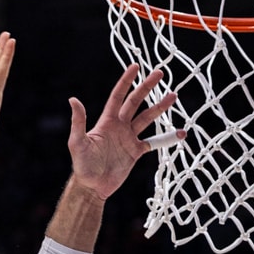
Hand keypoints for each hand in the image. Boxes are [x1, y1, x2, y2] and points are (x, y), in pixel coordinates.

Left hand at [66, 64, 180, 198]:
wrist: (92, 187)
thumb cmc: (82, 165)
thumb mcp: (77, 143)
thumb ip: (78, 122)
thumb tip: (73, 99)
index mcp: (106, 121)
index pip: (117, 96)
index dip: (126, 81)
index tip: (135, 66)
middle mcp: (119, 126)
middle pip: (135, 102)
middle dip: (147, 87)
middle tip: (160, 73)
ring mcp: (129, 138)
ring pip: (147, 118)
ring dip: (160, 108)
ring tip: (173, 96)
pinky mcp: (135, 151)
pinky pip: (154, 142)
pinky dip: (167, 138)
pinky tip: (180, 133)